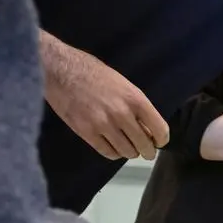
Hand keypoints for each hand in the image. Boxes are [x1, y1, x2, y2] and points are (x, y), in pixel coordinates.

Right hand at [40, 31, 167, 159]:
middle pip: (144, 145)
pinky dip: (114, 153)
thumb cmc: (93, 73)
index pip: (160, 129)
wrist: (60, 70)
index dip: (161, 140)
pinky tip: (113, 146)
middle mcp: (122, 114)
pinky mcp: (87, 133)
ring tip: (127, 146)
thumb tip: (148, 129)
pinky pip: (108, 153)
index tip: (158, 142)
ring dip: (130, 152)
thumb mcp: (123, 84)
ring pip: (127, 152)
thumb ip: (136, 106)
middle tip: (145, 151)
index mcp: (135, 99)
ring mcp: (104, 125)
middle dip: (147, 151)